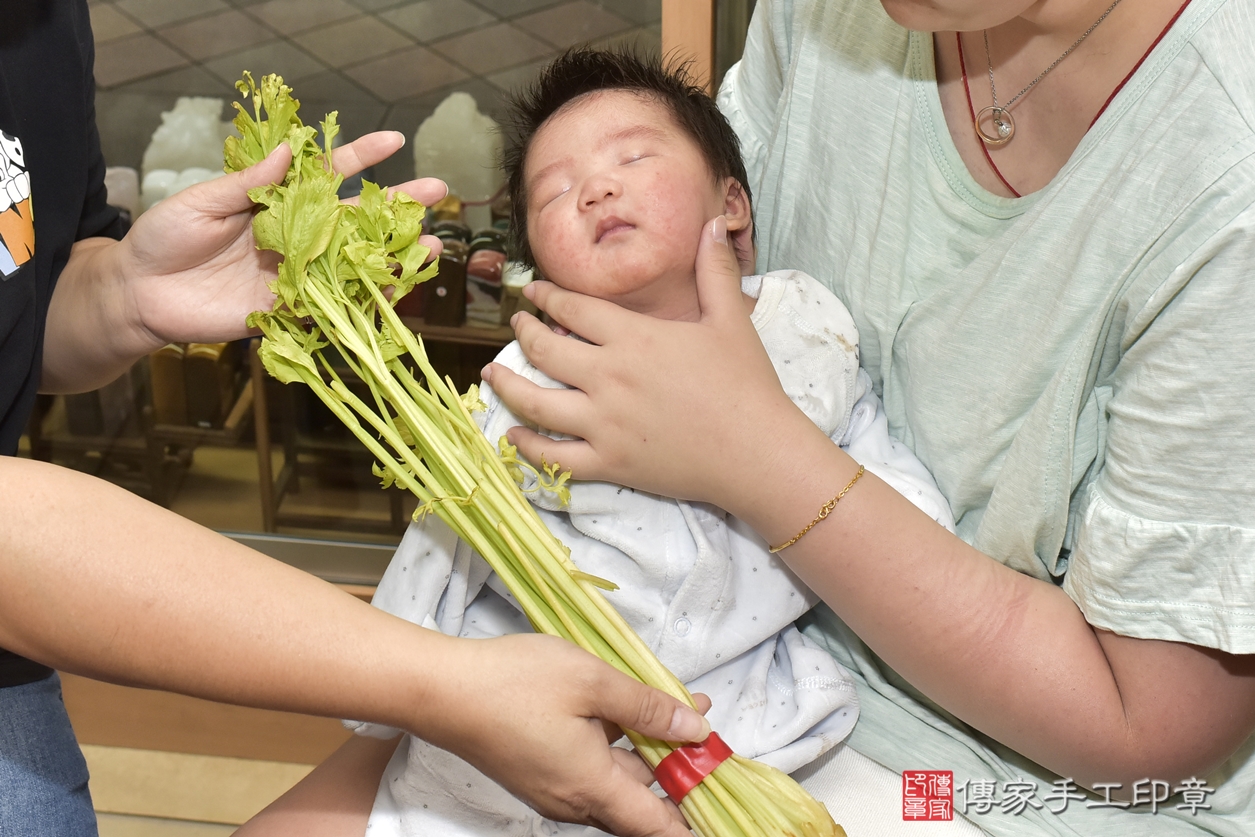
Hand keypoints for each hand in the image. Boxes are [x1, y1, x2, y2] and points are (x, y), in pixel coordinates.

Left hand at [115, 131, 445, 349]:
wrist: (139, 293)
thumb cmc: (164, 238)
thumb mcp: (202, 200)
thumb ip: (248, 183)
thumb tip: (289, 152)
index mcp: (277, 201)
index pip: (327, 174)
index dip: (361, 157)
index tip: (394, 140)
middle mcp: (295, 235)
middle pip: (355, 218)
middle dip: (398, 205)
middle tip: (438, 193)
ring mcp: (295, 272)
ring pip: (354, 261)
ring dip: (394, 255)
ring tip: (432, 245)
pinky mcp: (287, 308)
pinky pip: (331, 304)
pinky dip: (363, 299)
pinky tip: (394, 289)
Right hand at [415, 633, 710, 836]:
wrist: (439, 689)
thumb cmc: (514, 682)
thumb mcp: (593, 681)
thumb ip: (648, 706)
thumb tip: (696, 728)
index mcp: (593, 788)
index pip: (661, 828)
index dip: (697, 816)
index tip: (725, 792)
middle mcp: (575, 801)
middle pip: (643, 802)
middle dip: (681, 769)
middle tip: (706, 728)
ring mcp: (553, 789)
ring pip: (618, 781)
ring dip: (650, 751)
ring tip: (675, 706)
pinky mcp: (538, 772)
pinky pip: (591, 769)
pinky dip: (619, 746)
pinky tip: (627, 709)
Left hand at [482, 217, 813, 513]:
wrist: (757, 452)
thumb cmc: (746, 385)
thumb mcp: (731, 320)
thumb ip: (715, 270)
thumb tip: (716, 221)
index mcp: (634, 338)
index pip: (572, 309)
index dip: (546, 297)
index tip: (533, 291)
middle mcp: (609, 377)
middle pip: (545, 350)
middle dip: (524, 333)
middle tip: (516, 326)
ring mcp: (604, 423)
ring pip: (536, 403)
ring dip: (507, 385)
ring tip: (491, 374)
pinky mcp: (608, 463)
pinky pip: (553, 457)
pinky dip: (527, 446)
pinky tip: (512, 436)